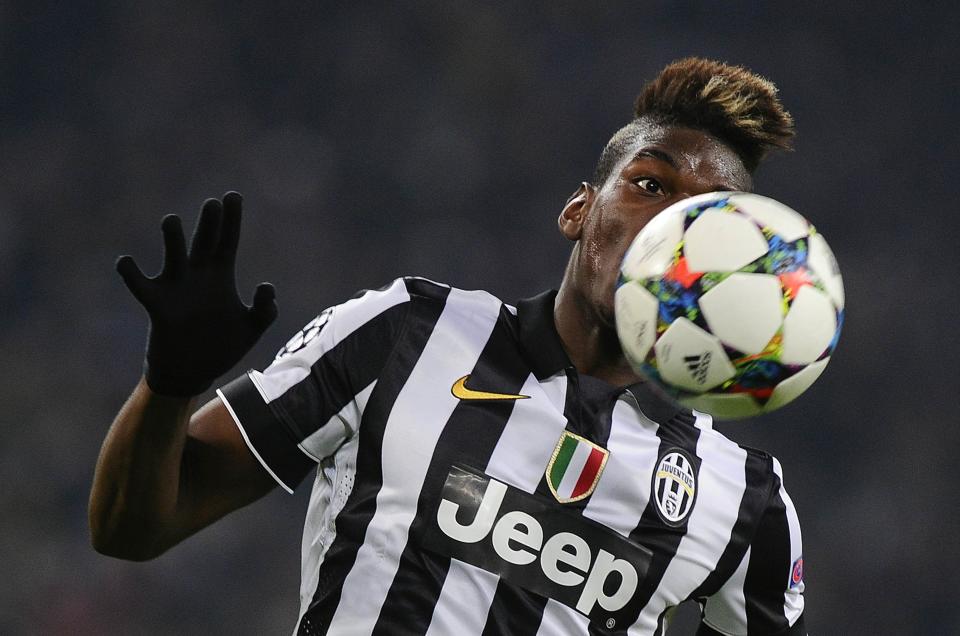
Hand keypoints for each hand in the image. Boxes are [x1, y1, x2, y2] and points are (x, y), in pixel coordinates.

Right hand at [117, 192, 277, 395]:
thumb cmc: (221, 346)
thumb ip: (265, 309)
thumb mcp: (251, 328)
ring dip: (171, 240)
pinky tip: (126, 262)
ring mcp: (176, 289)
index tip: (233, 195)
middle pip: (204, 242)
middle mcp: (197, 277)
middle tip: (213, 203)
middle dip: (209, 223)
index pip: (228, 241)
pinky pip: (141, 287)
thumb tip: (266, 286)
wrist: (192, 373)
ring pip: (174, 257)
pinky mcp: (158, 307)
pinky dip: (131, 274)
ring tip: (171, 221)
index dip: (231, 220)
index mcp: (221, 277)